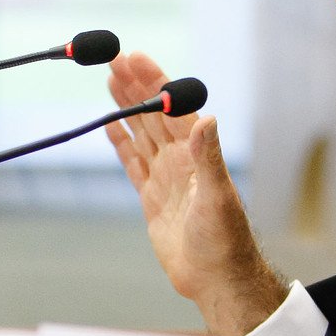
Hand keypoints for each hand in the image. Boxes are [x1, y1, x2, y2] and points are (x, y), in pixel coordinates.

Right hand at [105, 53, 286, 335]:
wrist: (217, 278)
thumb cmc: (226, 240)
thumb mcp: (218, 196)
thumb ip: (210, 157)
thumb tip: (207, 118)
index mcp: (198, 154)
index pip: (172, 108)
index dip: (154, 81)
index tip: (135, 57)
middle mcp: (181, 160)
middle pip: (153, 114)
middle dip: (135, 86)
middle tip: (113, 58)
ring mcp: (166, 177)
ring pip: (141, 133)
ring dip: (126, 107)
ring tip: (109, 79)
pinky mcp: (152, 198)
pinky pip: (133, 163)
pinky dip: (122, 142)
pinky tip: (110, 124)